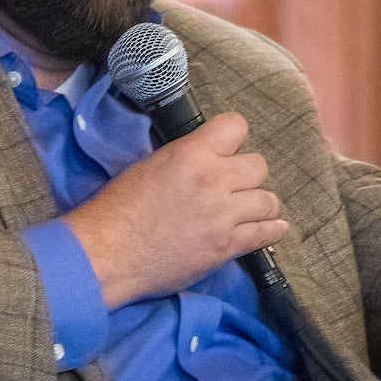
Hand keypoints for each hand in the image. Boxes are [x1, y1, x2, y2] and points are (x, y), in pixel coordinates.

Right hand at [63, 113, 290, 307]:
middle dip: (246, 173)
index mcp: (191, 155)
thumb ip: (184, 157)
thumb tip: (204, 154)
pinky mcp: (226, 247)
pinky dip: (272, 229)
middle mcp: (213, 181)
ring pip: (268, 199)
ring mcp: (223, 216)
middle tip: (232, 184)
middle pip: (258, 165)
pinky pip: (265, 233)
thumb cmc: (117, 210)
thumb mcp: (149, 166)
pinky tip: (272, 226)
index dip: (232, 136)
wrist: (108, 254)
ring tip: (247, 208)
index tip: (226, 148)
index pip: (236, 126)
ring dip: (259, 203)